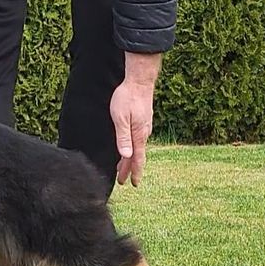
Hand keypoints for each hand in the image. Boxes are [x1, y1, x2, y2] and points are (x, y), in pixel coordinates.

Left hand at [110, 52, 160, 186]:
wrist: (140, 81)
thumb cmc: (127, 97)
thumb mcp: (120, 118)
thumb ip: (123, 137)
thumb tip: (126, 156)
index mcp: (138, 135)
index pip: (137, 159)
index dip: (134, 172)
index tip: (133, 184)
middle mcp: (144, 133)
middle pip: (137, 156)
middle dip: (130, 169)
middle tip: (123, 181)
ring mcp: (144, 127)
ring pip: (137, 148)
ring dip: (130, 159)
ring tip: (123, 168)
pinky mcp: (143, 121)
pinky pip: (138, 140)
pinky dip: (132, 149)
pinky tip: (129, 149)